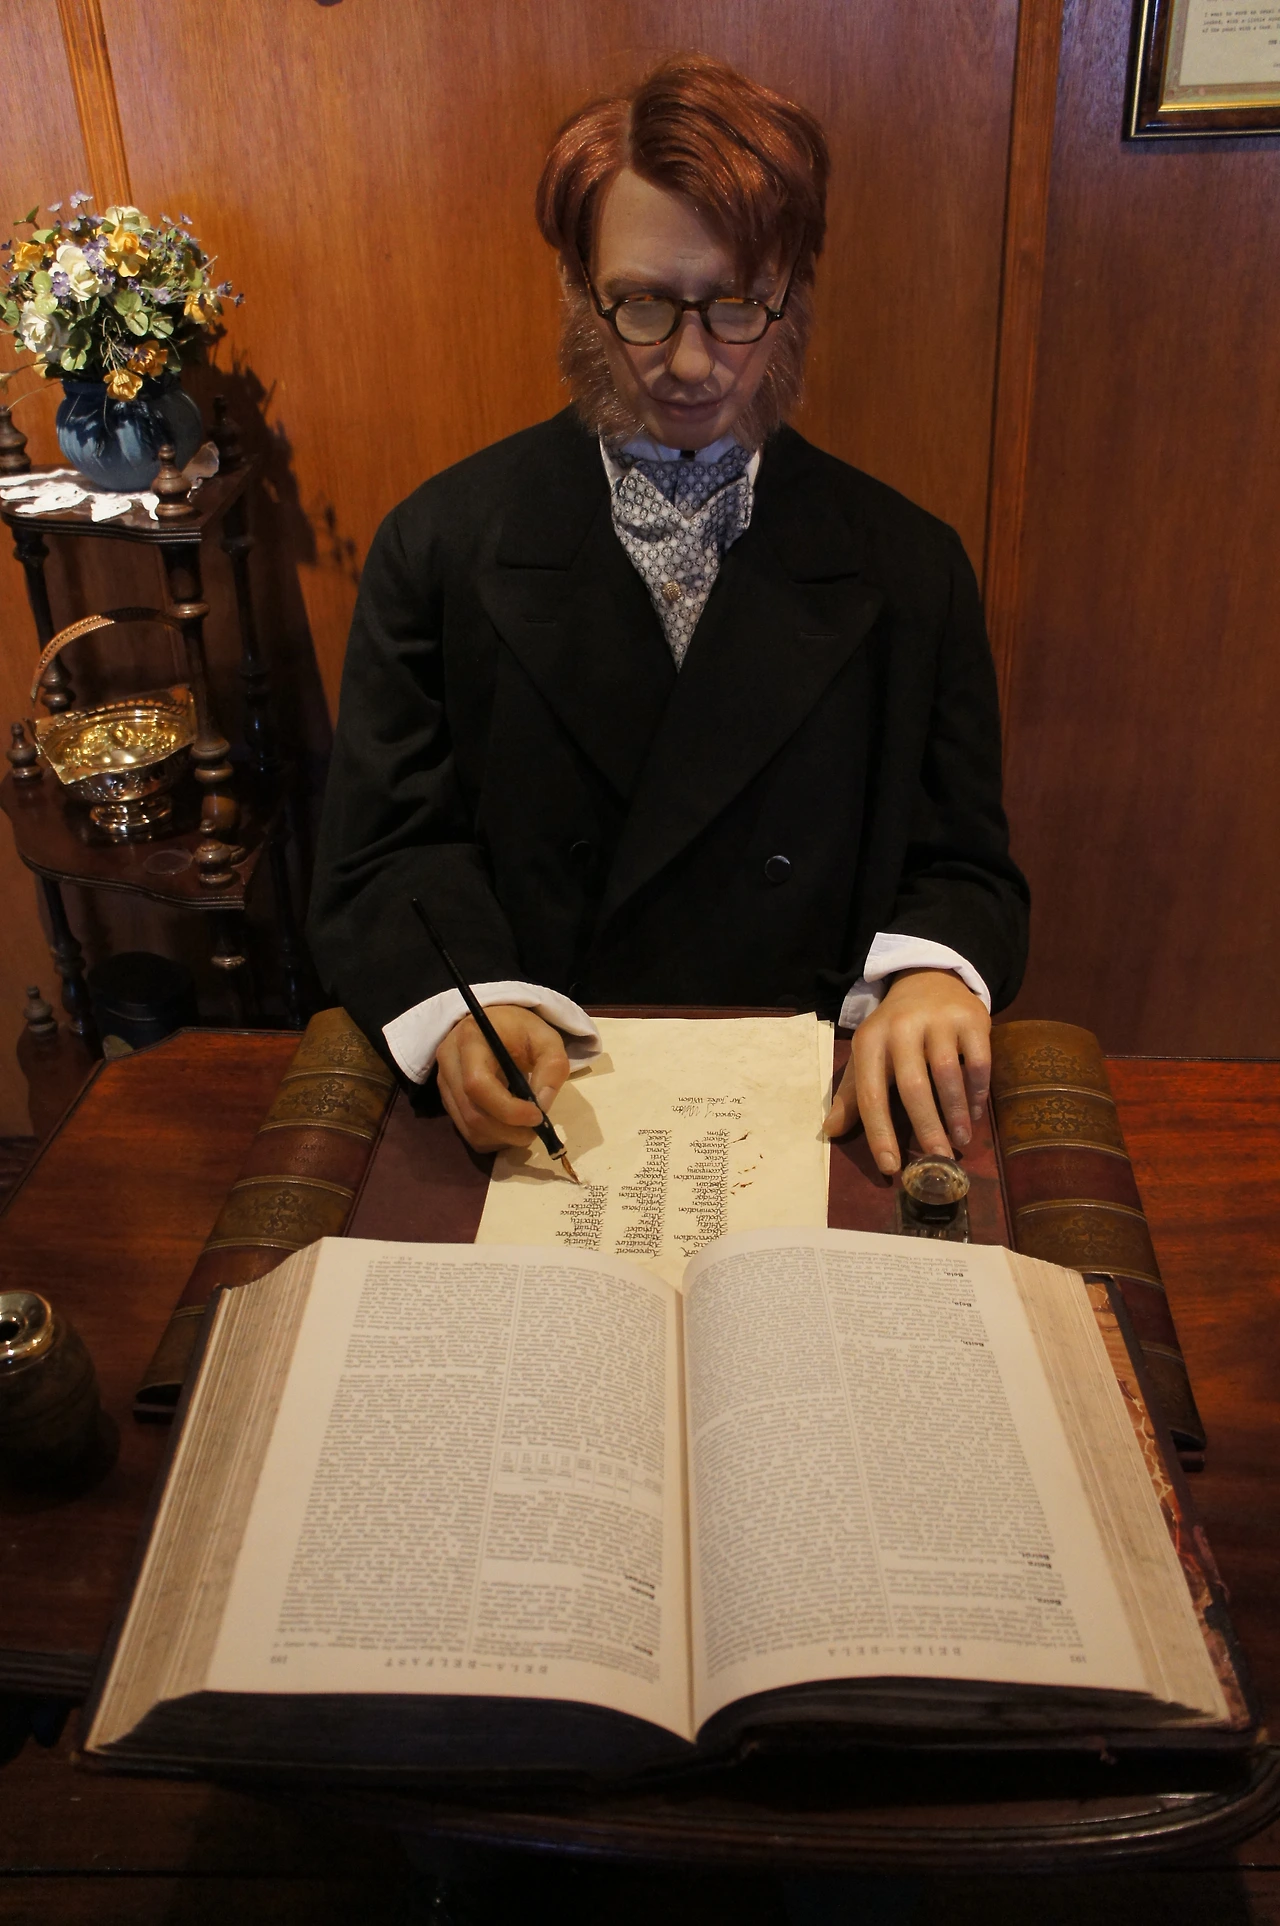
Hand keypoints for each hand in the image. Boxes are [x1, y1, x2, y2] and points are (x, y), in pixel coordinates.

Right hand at [436, 1005, 569, 1153]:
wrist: (493, 1023)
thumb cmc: (520, 1029)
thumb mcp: (546, 1038)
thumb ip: (551, 1068)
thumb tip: (541, 1105)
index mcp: (470, 1040)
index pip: (478, 1084)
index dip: (508, 1109)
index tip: (537, 1116)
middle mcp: (449, 1062)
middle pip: (472, 1113)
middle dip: (508, 1131)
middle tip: (536, 1131)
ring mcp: (444, 1083)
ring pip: (469, 1127)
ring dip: (502, 1137)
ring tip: (525, 1130)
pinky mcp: (447, 1099)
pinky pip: (466, 1131)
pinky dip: (491, 1138)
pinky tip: (509, 1128)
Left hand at [822, 970, 990, 1173]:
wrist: (928, 980)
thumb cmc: (893, 1030)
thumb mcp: (866, 1055)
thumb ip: (851, 1094)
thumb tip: (830, 1132)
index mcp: (869, 1041)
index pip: (870, 1093)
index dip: (879, 1133)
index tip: (890, 1167)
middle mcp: (901, 1028)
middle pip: (913, 1087)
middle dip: (926, 1128)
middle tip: (938, 1161)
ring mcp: (938, 1020)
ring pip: (948, 1074)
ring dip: (956, 1113)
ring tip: (960, 1140)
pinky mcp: (971, 1018)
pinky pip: (978, 1061)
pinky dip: (978, 1091)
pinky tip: (976, 1113)